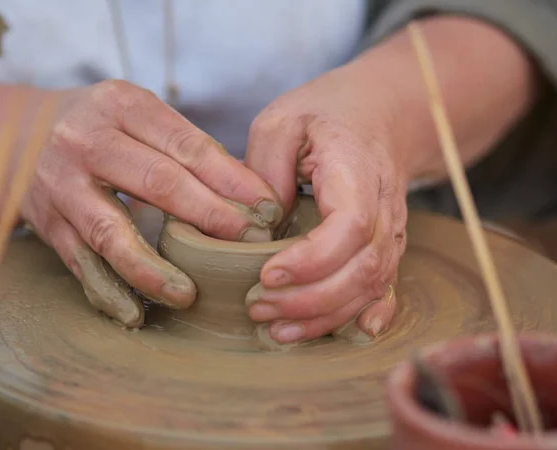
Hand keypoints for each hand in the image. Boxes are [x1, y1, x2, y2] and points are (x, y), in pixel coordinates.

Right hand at [21, 80, 282, 326]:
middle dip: (210, 217)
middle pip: (157, 183)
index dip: (231, 179)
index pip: (187, 145)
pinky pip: (79, 263)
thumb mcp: (139, 115)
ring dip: (154, 268)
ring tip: (189, 294)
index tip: (267, 207)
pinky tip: (134, 312)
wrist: (19, 135)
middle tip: (249, 243)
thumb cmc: (101, 127)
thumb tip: (249, 192)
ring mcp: (62, 185)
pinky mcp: (47, 224)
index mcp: (122, 106)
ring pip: (111, 232)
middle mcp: (87, 141)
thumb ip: (186, 147)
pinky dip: (108, 290)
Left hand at [244, 63, 406, 343]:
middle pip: (362, 268)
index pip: (349, 225)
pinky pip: (384, 288)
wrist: (380, 114)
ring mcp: (390, 231)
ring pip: (370, 287)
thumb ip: (265, 168)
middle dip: (309, 299)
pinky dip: (364, 316)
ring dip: (324, 315)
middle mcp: (384, 207)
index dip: (312, 258)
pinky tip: (344, 335)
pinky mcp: (386, 245)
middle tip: (258, 307)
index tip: (267, 273)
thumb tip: (259, 226)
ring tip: (276, 328)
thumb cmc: (326, 113)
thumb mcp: (281, 121)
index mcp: (356, 170)